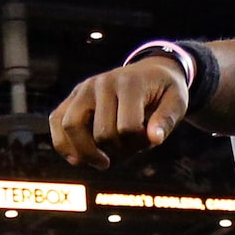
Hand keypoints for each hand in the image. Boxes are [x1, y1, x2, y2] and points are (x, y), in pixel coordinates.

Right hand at [49, 54, 188, 169]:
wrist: (151, 72)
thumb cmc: (164, 91)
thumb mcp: (177, 102)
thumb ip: (167, 120)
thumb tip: (154, 139)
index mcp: (130, 83)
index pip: (127, 128)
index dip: (138, 145)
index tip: (147, 142)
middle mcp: (103, 82)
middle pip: (101, 132)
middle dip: (116, 152)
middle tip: (128, 153)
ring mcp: (84, 88)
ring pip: (70, 125)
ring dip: (85, 153)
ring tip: (101, 163)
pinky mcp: (73, 96)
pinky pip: (56, 120)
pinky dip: (63, 144)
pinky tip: (78, 159)